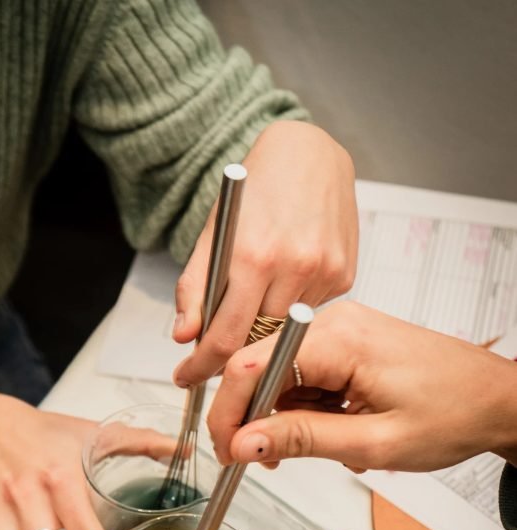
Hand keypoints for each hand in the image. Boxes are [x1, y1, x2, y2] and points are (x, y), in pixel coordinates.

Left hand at [172, 122, 356, 386]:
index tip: (187, 377)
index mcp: (254, 255)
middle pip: (258, 341)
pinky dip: (291, 307)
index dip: (203, 366)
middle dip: (233, 350)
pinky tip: (288, 276)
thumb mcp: (213, 234)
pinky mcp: (345, 274)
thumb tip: (184, 336)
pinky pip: (310, 312)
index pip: (226, 337)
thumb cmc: (257, 189)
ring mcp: (325, 271)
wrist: (308, 152)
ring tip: (256, 296)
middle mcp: (295, 265)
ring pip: (284, 330)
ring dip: (264, 328)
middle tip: (216, 346)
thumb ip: (194, 288)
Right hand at [207, 301, 516, 471]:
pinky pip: (303, 372)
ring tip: (315, 447)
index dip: (228, 414)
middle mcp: (335, 322)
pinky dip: (304, 407)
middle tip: (261, 460)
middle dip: (253, 418)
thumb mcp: (373, 442)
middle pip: (259, 367)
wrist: (498, 400)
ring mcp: (341, 329)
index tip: (225, 452)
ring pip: (279, 374)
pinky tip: (326, 429)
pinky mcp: (347, 340)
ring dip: (283, 416)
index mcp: (339, 339)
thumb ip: (303, 439)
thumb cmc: (454, 415)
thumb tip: (245, 441)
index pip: (251, 368)